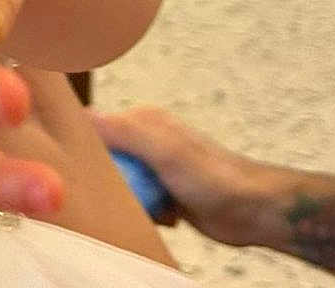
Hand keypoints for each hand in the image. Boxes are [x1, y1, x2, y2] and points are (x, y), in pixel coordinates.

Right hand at [93, 106, 282, 243]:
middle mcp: (147, 141)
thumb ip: (124, 132)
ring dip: (131, 202)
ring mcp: (157, 168)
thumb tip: (84, 115)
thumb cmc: (212, 176)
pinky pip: (141, 204)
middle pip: (109, 161)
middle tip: (118, 197)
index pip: (99, 128)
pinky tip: (167, 218)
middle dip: (111, 182)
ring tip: (150, 208)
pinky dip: (149, 214)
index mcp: (143, 121)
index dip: (87, 149)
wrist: (252, 210)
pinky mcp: (166, 193)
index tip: (83, 171)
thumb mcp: (163, 150)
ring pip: (123, 186)